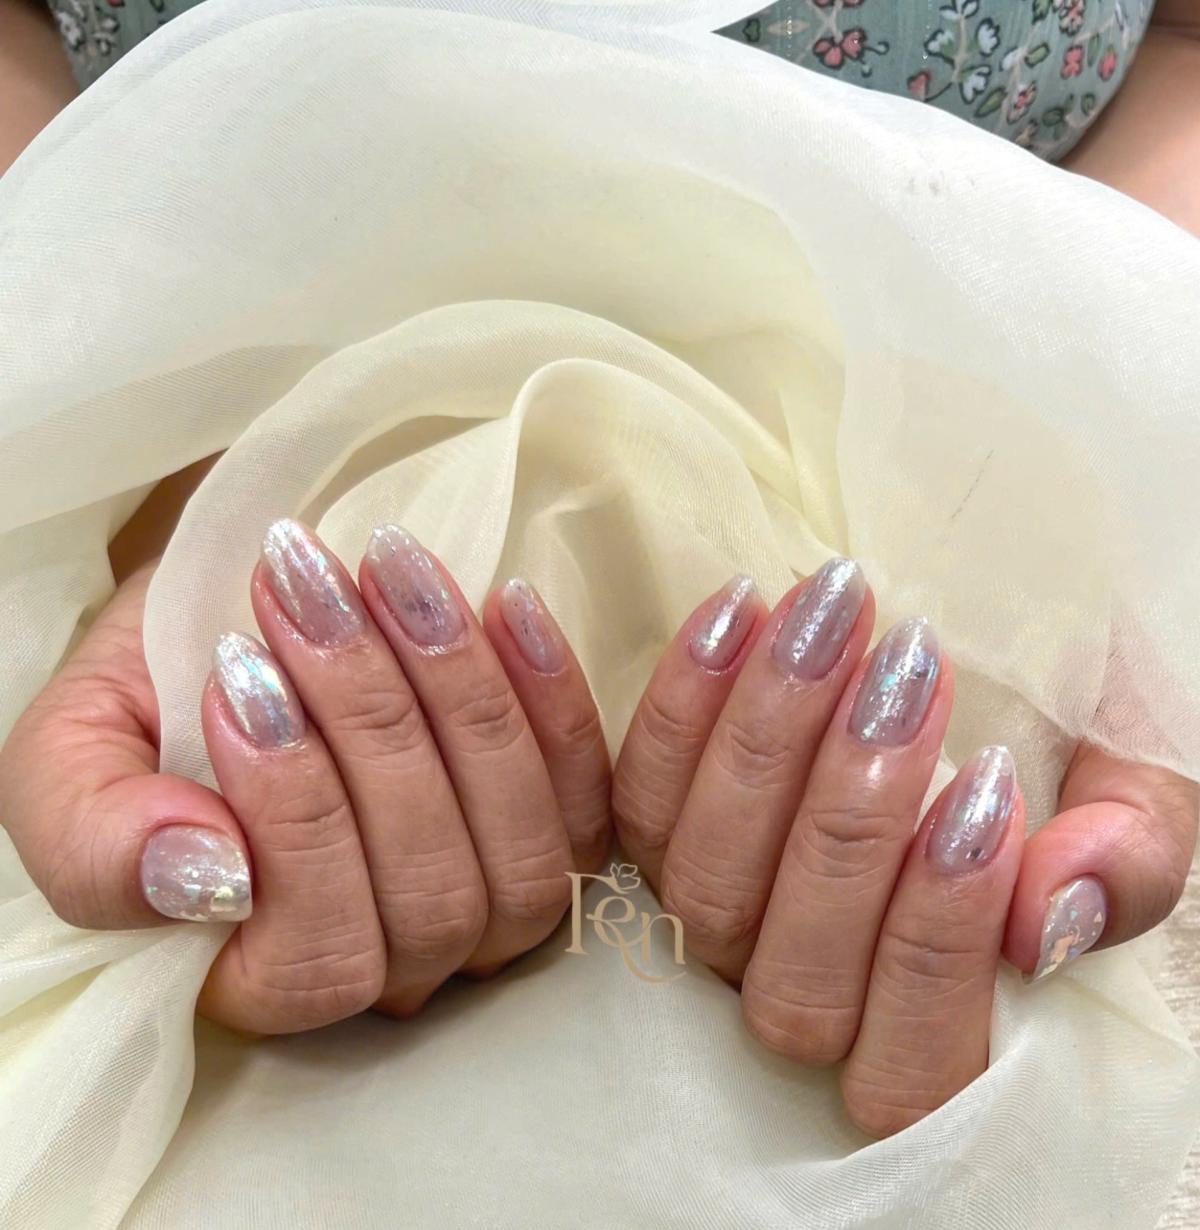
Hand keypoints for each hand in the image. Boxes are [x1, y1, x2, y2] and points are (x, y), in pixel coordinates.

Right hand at [0, 519, 610, 1033]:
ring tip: (391, 572)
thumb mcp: (72, 762)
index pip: (319, 952)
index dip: (293, 814)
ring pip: (526, 847)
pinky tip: (505, 599)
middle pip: (436, 892)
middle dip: (372, 725)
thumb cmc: (152, 706)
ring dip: (461, 696)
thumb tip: (203, 871)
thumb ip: (96, 840)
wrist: (243, 626)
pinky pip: (591, 791)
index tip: (237, 667)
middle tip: (308, 593)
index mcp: (270, 977)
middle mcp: (404, 962)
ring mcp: (496, 898)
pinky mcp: (561, 823)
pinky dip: (554, 694)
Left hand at [612, 560, 1195, 1136]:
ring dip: (765, 746)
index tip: (990, 783)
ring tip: (832, 624)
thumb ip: (1129, 858)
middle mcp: (806, 991)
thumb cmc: (1065, 730)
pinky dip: (683, 701)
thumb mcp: (1128, 781)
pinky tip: (741, 609)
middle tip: (910, 673)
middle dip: (852, 822)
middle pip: (793, 975)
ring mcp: (719, 915)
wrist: (981, 642)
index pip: (908, 1064)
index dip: (938, 939)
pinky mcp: (656, 827)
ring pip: (704, 886)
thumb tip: (1053, 917)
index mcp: (930, 1032)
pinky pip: (637, 794)